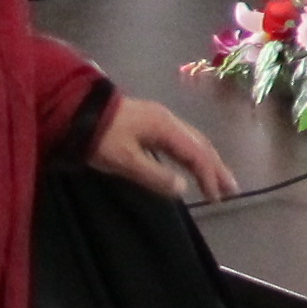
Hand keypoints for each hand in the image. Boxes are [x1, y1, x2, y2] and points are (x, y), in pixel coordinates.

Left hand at [91, 94, 239, 200]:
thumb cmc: (100, 136)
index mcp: (166, 128)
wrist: (75, 109)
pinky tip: (191, 162)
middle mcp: (169, 120)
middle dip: (217, 168)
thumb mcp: (125, 160)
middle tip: (231, 189)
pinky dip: (193, 153)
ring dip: (208, 160)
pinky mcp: (151, 121)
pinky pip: (182, 138)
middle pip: (201, 144)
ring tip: (218, 178)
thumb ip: (155, 175)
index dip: (209, 176)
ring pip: (193, 140)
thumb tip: (183, 188)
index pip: (196, 154)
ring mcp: (160, 118)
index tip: (217, 198)